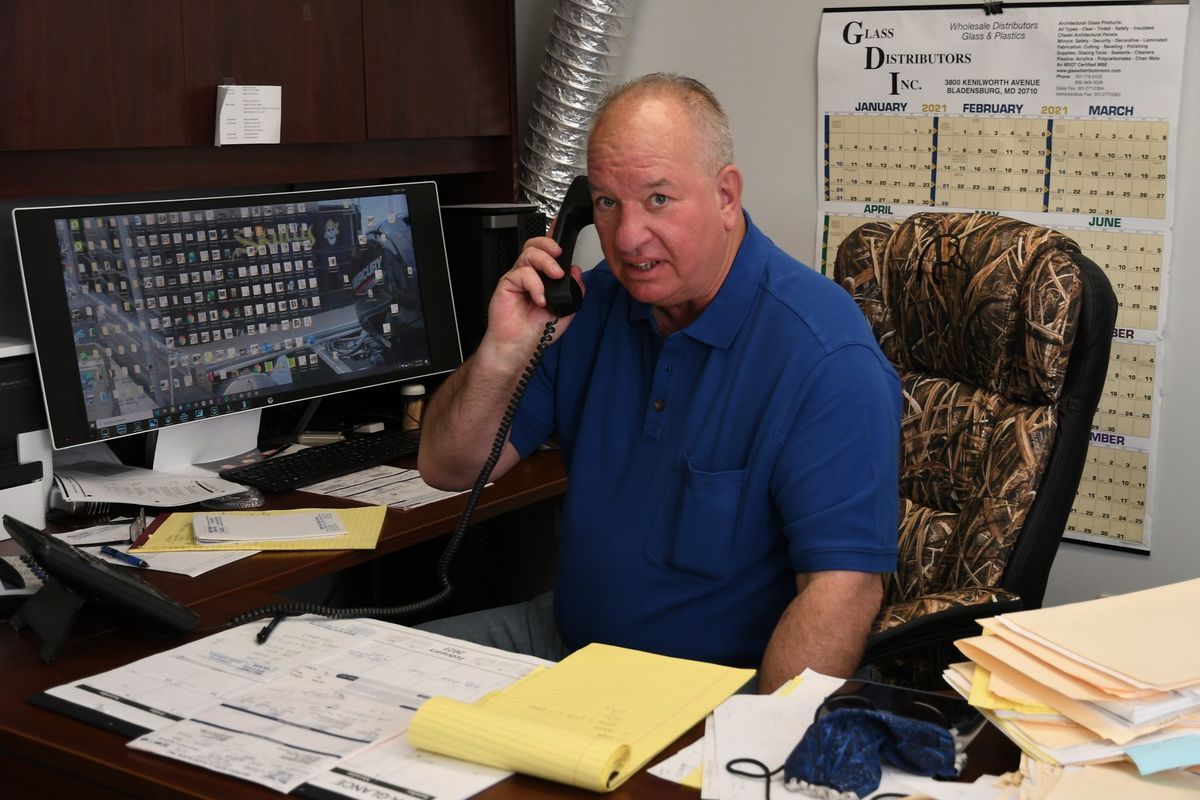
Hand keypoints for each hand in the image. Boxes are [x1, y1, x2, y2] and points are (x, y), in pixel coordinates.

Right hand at [482, 236, 584, 361]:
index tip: (563, 239)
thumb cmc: (536, 332)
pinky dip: (534, 284)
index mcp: (542, 278)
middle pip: (534, 246)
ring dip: (545, 262)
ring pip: (528, 254)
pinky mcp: (507, 285)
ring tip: (555, 277)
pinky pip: (521, 273)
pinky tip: (540, 299)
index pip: (545, 253)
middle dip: (549, 245)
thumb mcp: (565, 311)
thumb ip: (574, 291)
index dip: (552, 241)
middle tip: (559, 255)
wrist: (519, 347)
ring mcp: (517, 279)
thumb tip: (576, 271)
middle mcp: (528, 275)